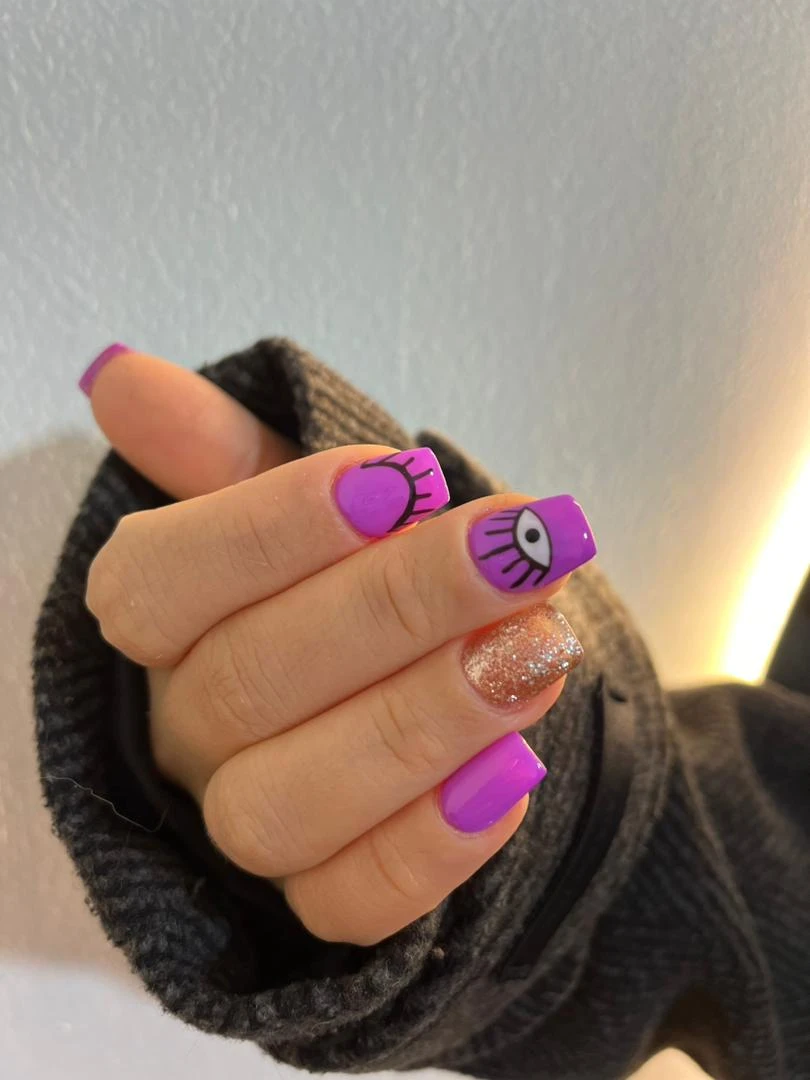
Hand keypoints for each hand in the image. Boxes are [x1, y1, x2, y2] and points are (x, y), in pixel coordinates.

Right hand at [82, 347, 594, 945]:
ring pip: (288, 802)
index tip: (401, 477)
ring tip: (539, 650)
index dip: (273, 529)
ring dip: (422, 723)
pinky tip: (514, 775)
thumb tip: (119, 376)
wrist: (444, 674)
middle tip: (518, 551)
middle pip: (248, 683)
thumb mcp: (313, 495)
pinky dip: (432, 844)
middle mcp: (189, 731)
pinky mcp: (319, 905)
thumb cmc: (368, 569)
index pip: (160, 583)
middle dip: (398, 607)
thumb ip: (223, 449)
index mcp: (166, 624)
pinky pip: (351, 904)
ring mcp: (247, 824)